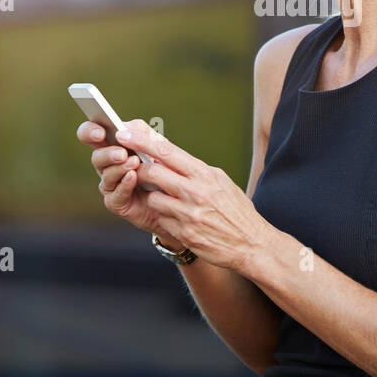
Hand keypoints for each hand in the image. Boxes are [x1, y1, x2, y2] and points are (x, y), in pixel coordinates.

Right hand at [77, 120, 174, 244]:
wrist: (174, 192)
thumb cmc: (162, 162)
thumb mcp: (155, 141)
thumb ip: (140, 132)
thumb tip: (123, 130)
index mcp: (110, 144)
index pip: (90, 134)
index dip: (89, 132)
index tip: (100, 133)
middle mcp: (106, 164)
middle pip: (96, 157)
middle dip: (108, 154)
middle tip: (122, 153)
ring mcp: (110, 184)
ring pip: (106, 175)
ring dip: (119, 168)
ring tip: (134, 163)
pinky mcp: (116, 202)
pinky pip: (115, 195)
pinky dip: (124, 185)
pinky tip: (133, 177)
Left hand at [110, 118, 276, 274]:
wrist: (252, 244)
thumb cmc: (236, 210)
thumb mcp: (221, 182)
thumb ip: (195, 170)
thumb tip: (168, 155)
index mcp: (205, 174)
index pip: (166, 151)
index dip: (141, 140)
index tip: (124, 133)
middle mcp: (195, 192)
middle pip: (153, 172)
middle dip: (140, 170)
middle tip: (136, 170)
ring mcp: (188, 214)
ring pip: (154, 198)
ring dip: (155, 198)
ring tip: (171, 201)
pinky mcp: (184, 234)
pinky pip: (162, 219)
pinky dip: (166, 217)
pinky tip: (180, 220)